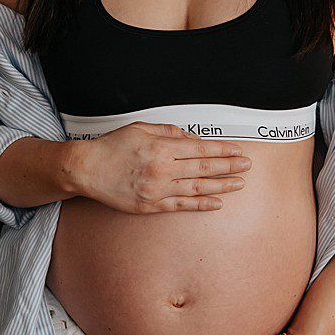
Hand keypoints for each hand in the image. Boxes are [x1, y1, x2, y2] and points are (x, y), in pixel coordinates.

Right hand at [71, 123, 250, 214]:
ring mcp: (158, 189)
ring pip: (198, 187)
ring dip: (221, 186)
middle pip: (204, 167)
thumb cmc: (111, 147)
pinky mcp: (151, 204)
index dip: (223, 150)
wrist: (87, 169)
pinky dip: (201, 204)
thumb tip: (191, 138)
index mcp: (161, 147)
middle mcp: (163, 168)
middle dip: (229, 166)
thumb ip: (168, 132)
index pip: (201, 148)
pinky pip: (182, 205)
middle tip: (247, 166)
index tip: (238, 151)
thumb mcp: (140, 129)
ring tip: (238, 184)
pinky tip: (216, 203)